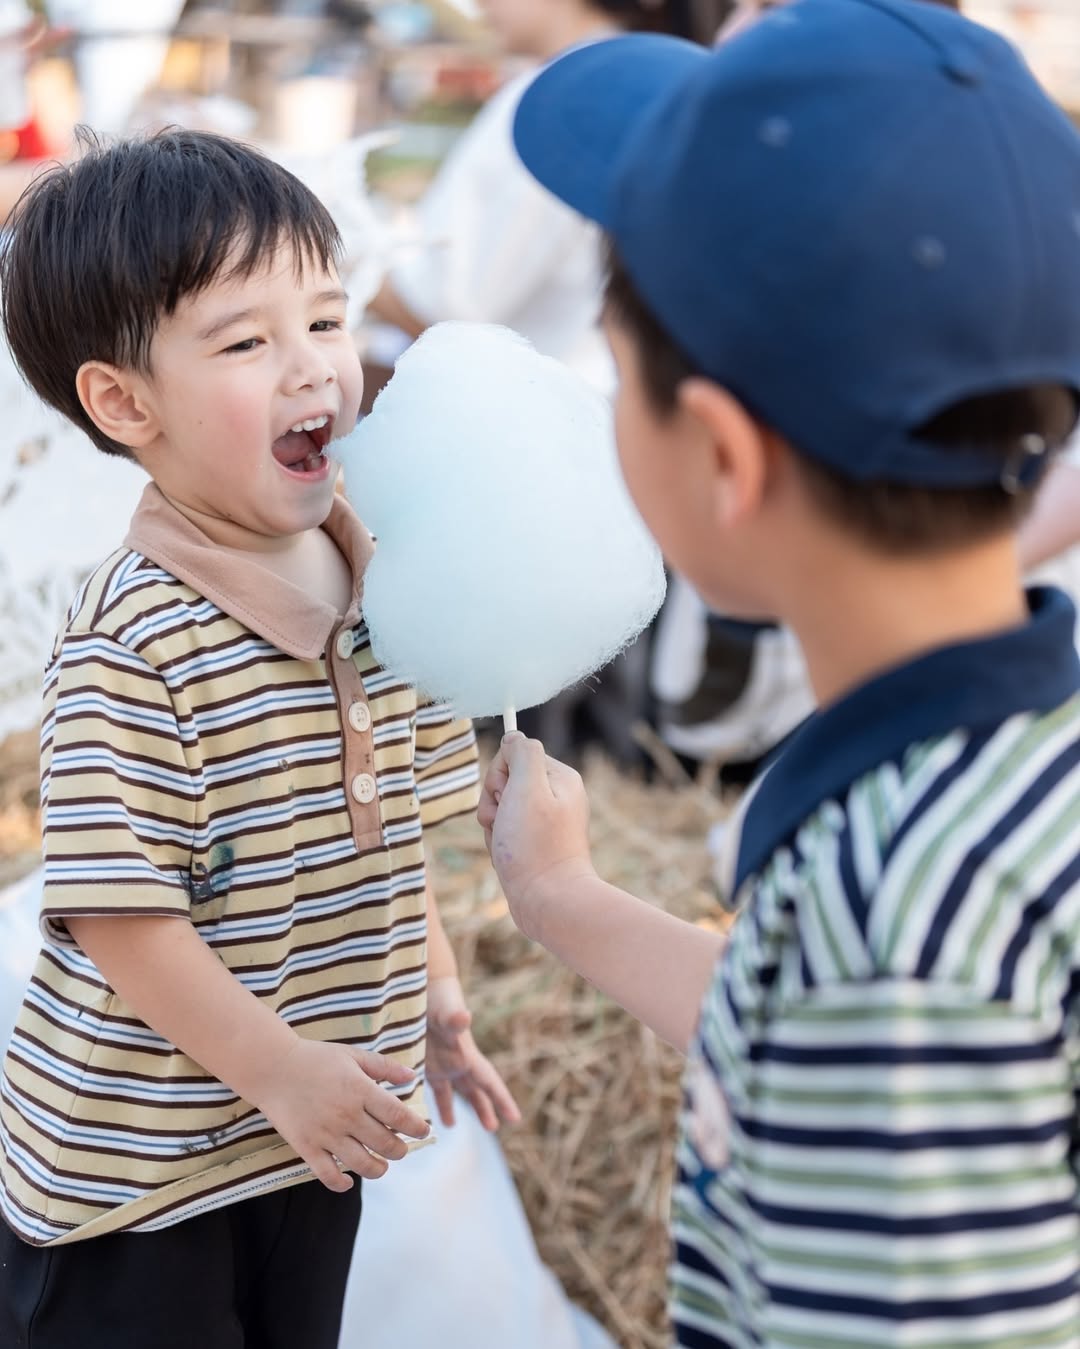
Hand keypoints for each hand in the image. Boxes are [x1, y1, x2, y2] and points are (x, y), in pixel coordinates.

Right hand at [250, 1037, 429, 1191]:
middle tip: (401, 1149)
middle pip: (385, 1143)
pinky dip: (341, 1183)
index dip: (416, 1127)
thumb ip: (384, 1067)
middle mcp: (347, 1115)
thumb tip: (412, 1078)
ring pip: (362, 1164)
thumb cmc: (316, 1058)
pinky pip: (328, 1175)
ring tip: (382, 1165)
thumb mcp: (353, 1055)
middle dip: (400, 1150)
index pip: (398, 1116)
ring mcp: (326, 1134)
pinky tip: (349, 1181)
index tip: (424, 1130)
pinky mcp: (306, 1147)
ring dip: (378, 1169)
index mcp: (361, 1090)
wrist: (273, 1068)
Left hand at [426, 976, 520, 1130]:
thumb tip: (465, 1017)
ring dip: (459, 1107)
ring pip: (455, 1091)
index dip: (501, 1099)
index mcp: (467, 1056)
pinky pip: (433, 1087)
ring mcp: (443, 1062)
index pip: (489, 1082)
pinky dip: (433, 1101)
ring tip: (453, 1127)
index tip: (516, 1118)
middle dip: (485, 1108)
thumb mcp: (446, 1011)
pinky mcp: (427, 1061)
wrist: (426, 988)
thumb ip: (455, 1018)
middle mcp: (458, 1062)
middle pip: (476, 1090)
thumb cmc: (438, 1000)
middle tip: (493, 1128)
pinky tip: (429, 1113)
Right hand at [477, 733, 595, 940]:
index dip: (500, 775)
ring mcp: (547, 822)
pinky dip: (499, 843)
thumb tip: (513, 737)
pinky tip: (508, 858)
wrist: (549, 902)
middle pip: (506, 781)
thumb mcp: (526, 787)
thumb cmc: (535, 846)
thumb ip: (521, 753)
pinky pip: (506, 832)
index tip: (507, 799)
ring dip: (494, 826)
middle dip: (494, 803)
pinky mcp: (538, 844)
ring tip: (506, 845)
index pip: (515, 754)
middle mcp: (558, 797)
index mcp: (560, 778)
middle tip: (505, 824)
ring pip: (502, 808)